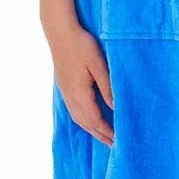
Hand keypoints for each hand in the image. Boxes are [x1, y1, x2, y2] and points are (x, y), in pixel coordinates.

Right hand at [47, 20, 114, 146]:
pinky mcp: (65, 86)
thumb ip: (107, 87)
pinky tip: (89, 120)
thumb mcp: (98, 65)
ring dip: (92, 129)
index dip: (107, 132)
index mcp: (80, 93)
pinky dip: (84, 120)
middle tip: (114, 146)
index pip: (95, 120)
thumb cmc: (82, 45)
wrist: (60, 32)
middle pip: (86, 123)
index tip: (119, 142)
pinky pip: (74, 110)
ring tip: (104, 137)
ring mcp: (66, 92)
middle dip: (100, 135)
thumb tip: (116, 108)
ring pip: (79, 118)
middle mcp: (71, 96)